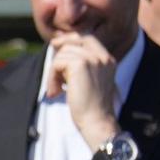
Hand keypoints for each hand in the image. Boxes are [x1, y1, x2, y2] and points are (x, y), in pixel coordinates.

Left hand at [46, 33, 120, 150]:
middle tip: (52, 69)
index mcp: (107, 60)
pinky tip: (56, 92)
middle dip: (59, 50)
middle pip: (74, 41)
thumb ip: (80, 66)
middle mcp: (102, 57)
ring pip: (62, 54)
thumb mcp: (88, 81)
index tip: (55, 47)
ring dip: (53, 73)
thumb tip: (59, 50)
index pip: (87, 39)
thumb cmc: (90, 107)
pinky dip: (51, 78)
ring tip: (56, 89)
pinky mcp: (81, 64)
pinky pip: (57, 63)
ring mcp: (93, 59)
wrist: (97, 121)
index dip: (69, 41)